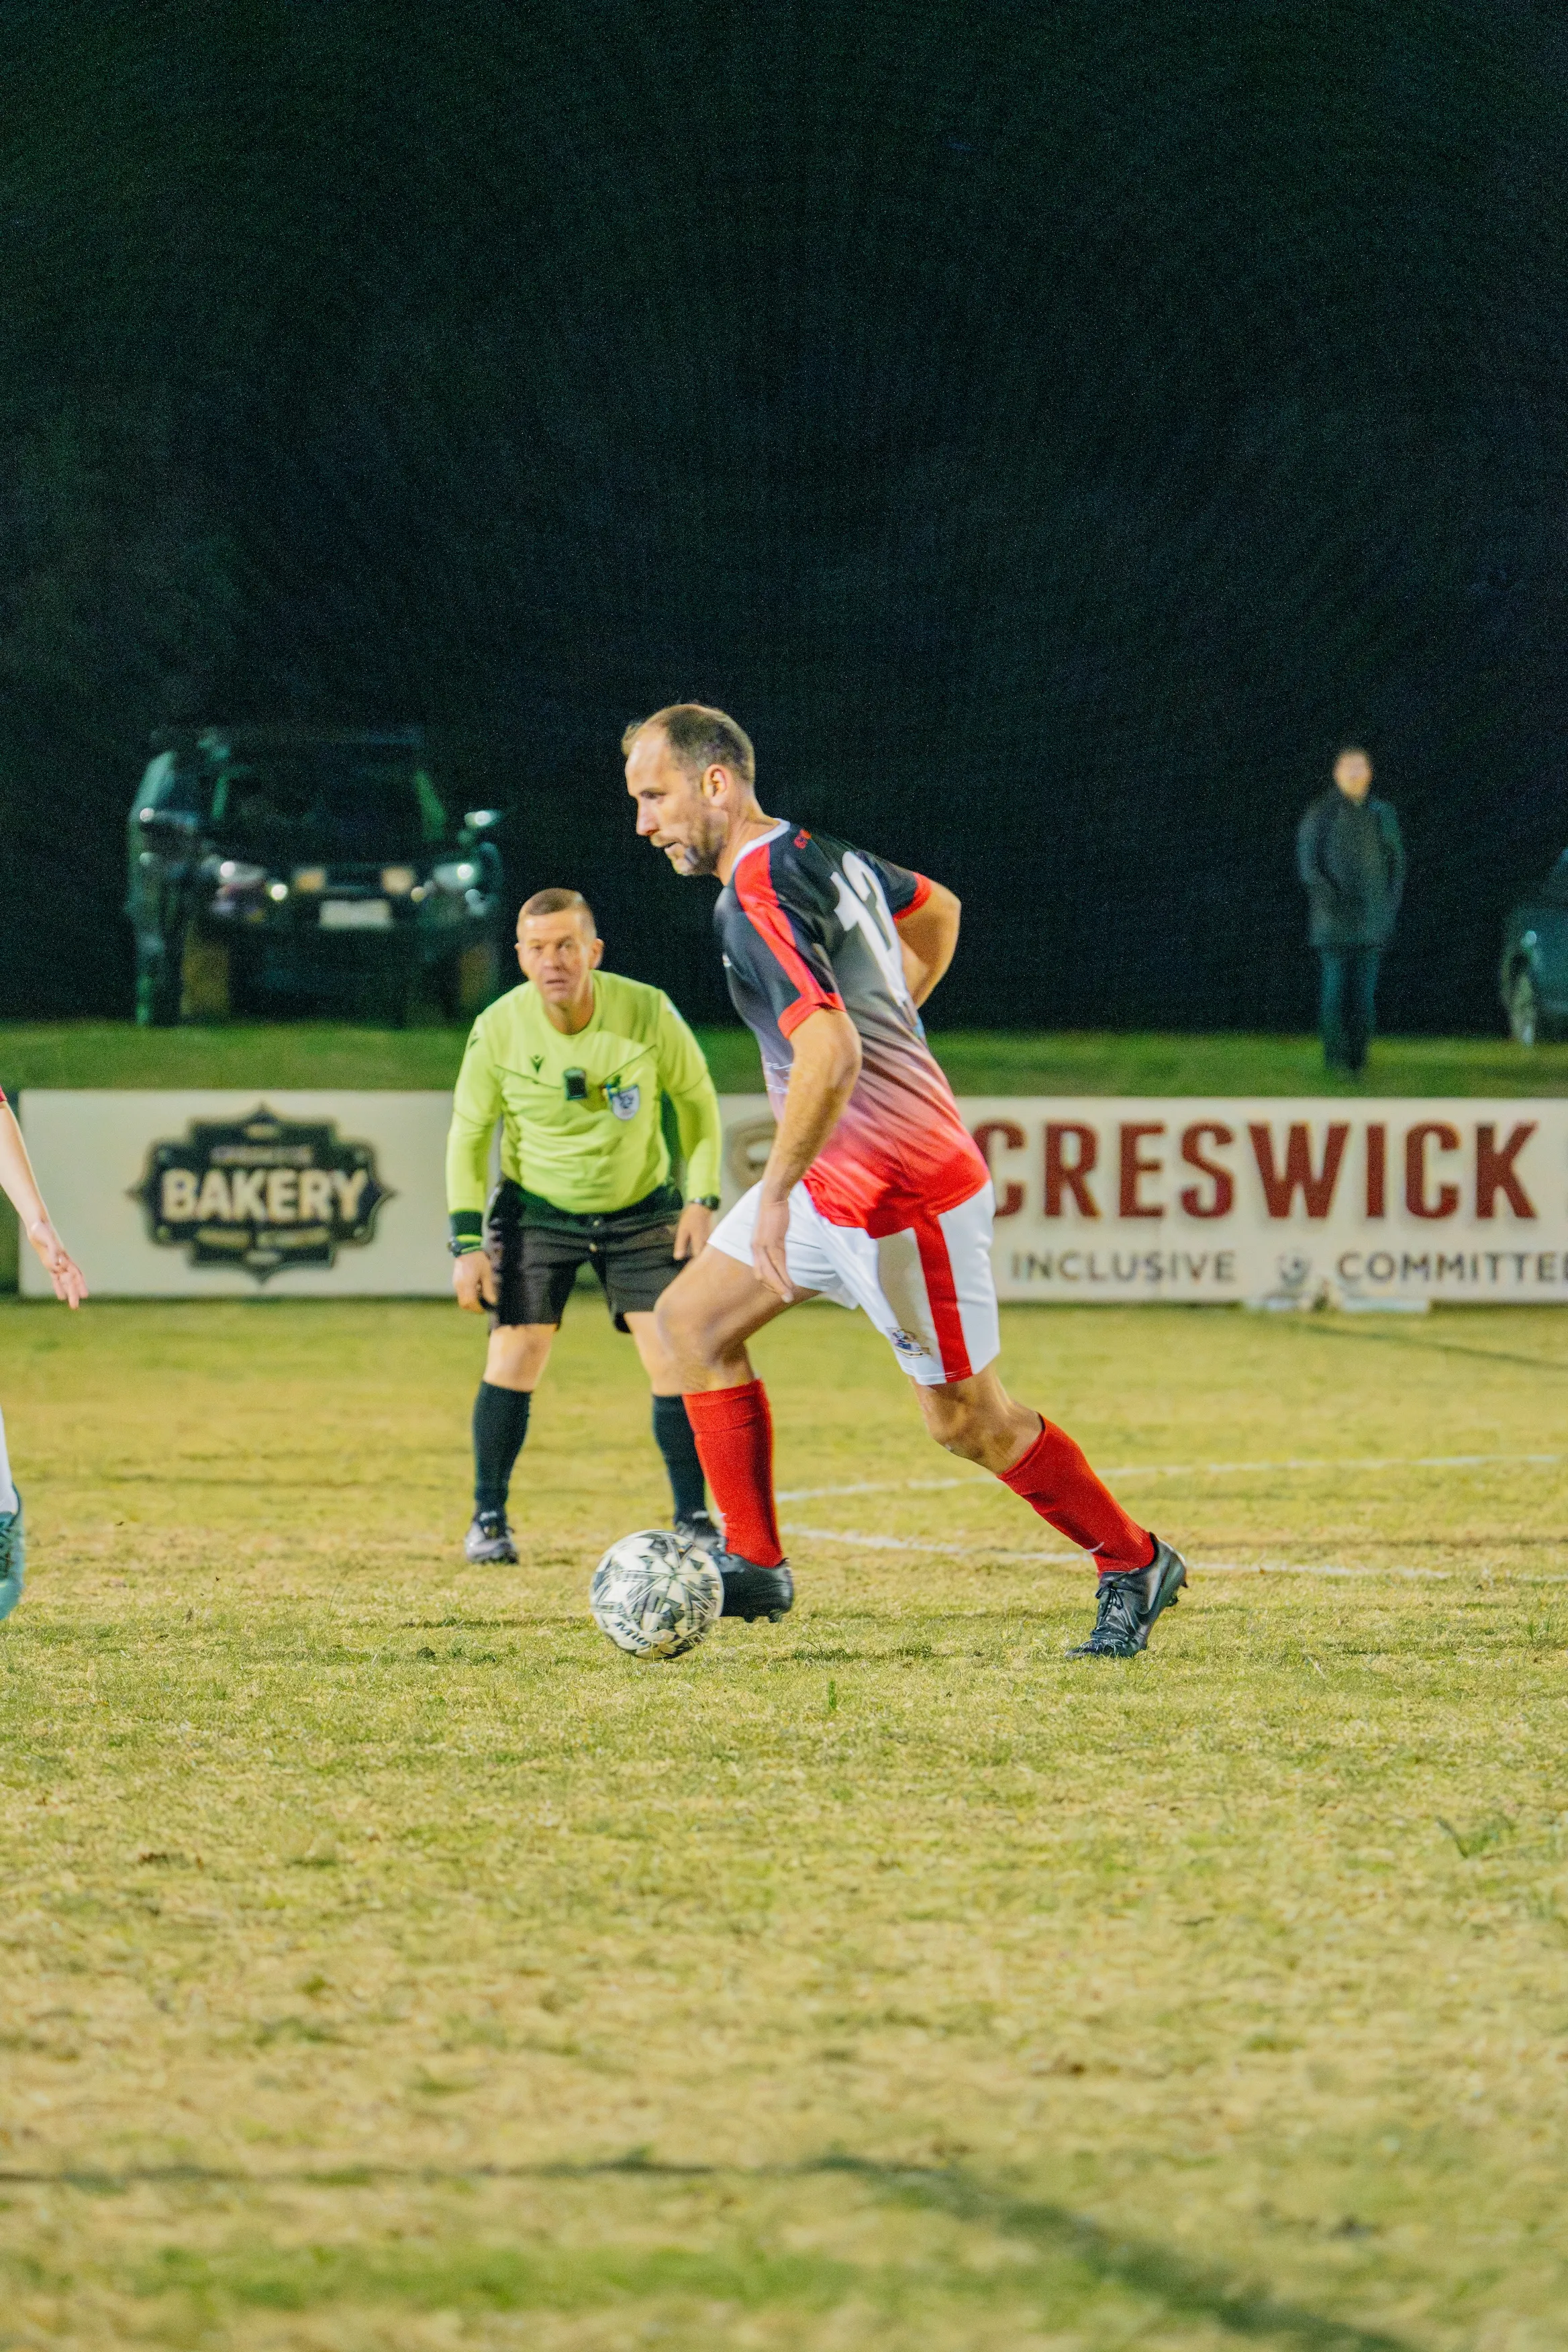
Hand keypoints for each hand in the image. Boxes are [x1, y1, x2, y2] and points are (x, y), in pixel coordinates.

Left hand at [27, 1219, 86, 1308]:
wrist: (38, 1227)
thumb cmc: (42, 1231)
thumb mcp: (48, 1240)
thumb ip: (54, 1251)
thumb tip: (58, 1264)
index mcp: (64, 1257)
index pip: (75, 1274)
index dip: (80, 1284)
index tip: (84, 1294)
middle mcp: (63, 1262)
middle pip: (71, 1281)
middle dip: (74, 1293)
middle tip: (75, 1307)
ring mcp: (57, 1264)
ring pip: (65, 1282)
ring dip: (69, 1293)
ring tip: (73, 1306)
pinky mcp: (49, 1264)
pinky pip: (56, 1279)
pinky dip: (59, 1287)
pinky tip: (61, 1296)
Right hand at [452, 1249, 496, 1312]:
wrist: (467, 1249)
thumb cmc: (478, 1260)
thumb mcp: (487, 1274)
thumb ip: (488, 1289)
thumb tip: (492, 1301)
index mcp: (467, 1284)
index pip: (470, 1302)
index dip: (477, 1308)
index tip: (484, 1309)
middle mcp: (459, 1285)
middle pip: (464, 1304)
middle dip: (473, 1307)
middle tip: (482, 1306)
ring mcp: (456, 1284)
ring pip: (461, 1300)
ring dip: (470, 1302)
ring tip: (480, 1294)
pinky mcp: (456, 1282)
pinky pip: (460, 1294)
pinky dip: (468, 1296)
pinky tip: (475, 1288)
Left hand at [673, 1201, 713, 1261]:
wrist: (703, 1206)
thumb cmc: (691, 1218)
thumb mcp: (682, 1231)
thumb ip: (680, 1245)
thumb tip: (678, 1258)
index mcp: (699, 1244)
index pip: (697, 1260)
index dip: (691, 1263)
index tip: (687, 1265)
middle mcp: (708, 1244)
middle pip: (703, 1257)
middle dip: (697, 1259)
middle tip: (689, 1260)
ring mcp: (712, 1241)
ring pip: (707, 1252)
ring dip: (701, 1254)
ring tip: (694, 1254)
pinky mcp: (714, 1238)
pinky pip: (709, 1247)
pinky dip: (705, 1248)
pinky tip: (699, 1246)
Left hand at [751, 1188, 795, 1302]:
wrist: (773, 1196)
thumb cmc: (774, 1212)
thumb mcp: (771, 1231)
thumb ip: (773, 1243)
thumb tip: (778, 1252)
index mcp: (755, 1247)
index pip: (758, 1272)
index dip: (769, 1283)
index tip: (780, 1289)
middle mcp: (756, 1249)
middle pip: (761, 1276)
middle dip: (773, 1289)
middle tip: (786, 1298)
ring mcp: (763, 1246)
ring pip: (770, 1273)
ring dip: (780, 1287)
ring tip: (789, 1296)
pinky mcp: (773, 1241)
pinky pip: (779, 1263)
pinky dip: (784, 1276)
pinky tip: (791, 1283)